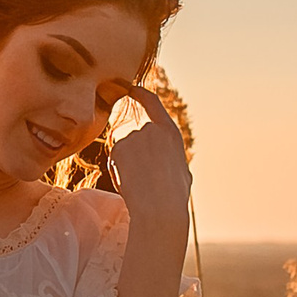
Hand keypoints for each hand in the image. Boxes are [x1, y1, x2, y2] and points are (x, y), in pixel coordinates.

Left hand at [108, 86, 191, 227]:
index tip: (131, 89)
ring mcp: (133, 137)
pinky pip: (115, 160)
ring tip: (140, 182)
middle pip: (134, 136)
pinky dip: (119, 171)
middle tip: (144, 177)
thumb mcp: (181, 169)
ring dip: (127, 164)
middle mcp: (151, 130)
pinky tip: (131, 183)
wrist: (159, 207)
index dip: (140, 94)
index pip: (152, 103)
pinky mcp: (118, 149)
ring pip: (124, 150)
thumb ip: (170, 155)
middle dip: (135, 155)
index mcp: (170, 133)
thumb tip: (167, 157)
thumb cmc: (173, 195)